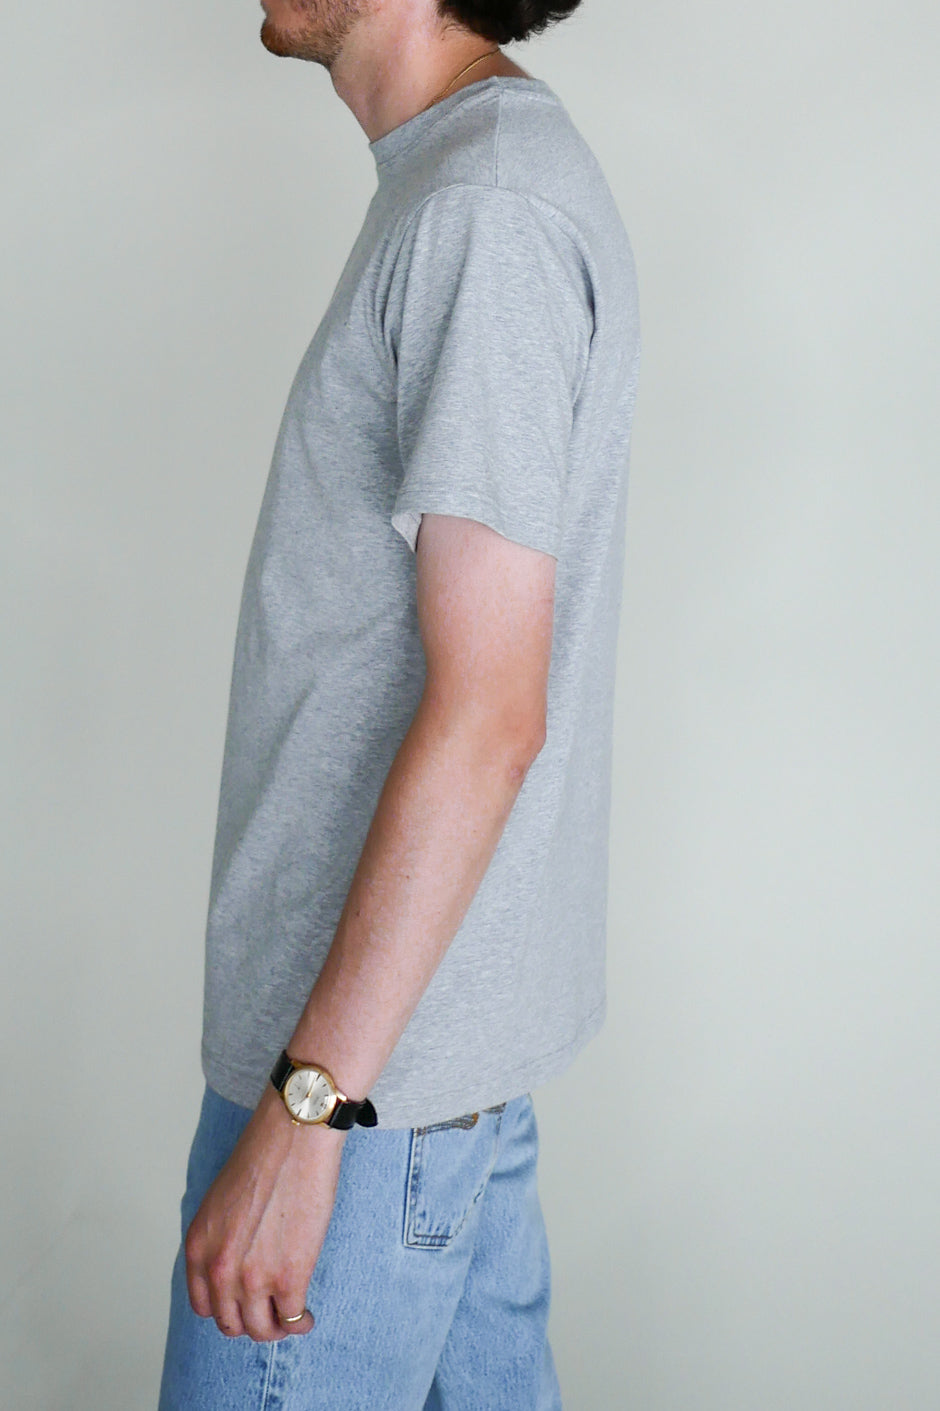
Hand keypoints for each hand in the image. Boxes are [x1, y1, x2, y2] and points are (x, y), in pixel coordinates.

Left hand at [184, 1084, 346, 1341]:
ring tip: (290, 1319)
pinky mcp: (289, 1278)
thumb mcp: (221, 1201)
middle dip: (252, 1322)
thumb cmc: (264, 1156)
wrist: (294, 1137)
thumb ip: (221, 1238)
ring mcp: (253, 1277)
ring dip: (276, 1329)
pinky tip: (306, 1316)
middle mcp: (219, 1268)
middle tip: (270, 1314)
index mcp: (199, 1246)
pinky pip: (291, 1318)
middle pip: (231, 1323)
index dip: (226, 1309)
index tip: (244, 1305)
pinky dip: (300, 1323)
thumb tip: (238, 1261)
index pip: (204, 1305)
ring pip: (261, 1329)